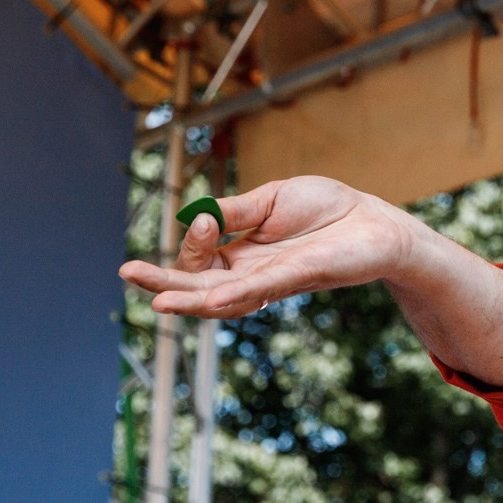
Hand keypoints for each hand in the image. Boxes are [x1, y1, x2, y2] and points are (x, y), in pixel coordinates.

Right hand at [118, 176, 419, 318]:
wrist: (374, 221)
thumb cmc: (327, 210)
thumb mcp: (270, 201)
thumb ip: (234, 210)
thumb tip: (195, 214)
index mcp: (242, 256)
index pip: (200, 261)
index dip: (193, 240)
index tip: (205, 216)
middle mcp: (253, 275)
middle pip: (200, 288)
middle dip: (163, 283)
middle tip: (128, 273)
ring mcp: (275, 280)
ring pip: (225, 298)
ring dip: (190, 300)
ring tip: (157, 302)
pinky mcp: (300, 276)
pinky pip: (262, 290)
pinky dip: (235, 295)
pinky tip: (211, 301)